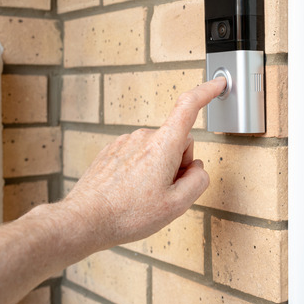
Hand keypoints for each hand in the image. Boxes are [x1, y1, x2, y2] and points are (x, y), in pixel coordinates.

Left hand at [58, 77, 226, 250]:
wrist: (84, 220)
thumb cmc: (126, 214)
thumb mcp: (176, 206)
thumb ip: (198, 181)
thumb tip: (197, 169)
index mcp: (163, 145)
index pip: (189, 107)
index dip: (207, 92)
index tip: (218, 83)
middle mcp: (143, 137)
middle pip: (177, 141)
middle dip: (179, 163)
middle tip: (165, 191)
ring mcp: (125, 142)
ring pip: (157, 150)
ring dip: (159, 169)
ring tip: (143, 195)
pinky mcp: (112, 150)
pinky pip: (138, 155)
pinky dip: (141, 170)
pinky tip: (131, 191)